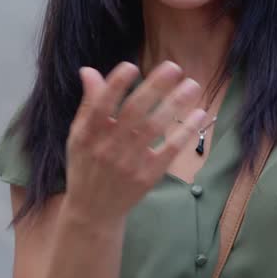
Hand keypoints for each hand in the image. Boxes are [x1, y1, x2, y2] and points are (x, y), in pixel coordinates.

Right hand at [64, 61, 208, 223]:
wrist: (93, 211)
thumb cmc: (86, 166)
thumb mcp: (78, 136)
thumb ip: (88, 104)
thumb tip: (89, 70)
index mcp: (88, 135)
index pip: (101, 105)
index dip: (115, 85)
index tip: (131, 66)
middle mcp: (109, 147)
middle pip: (134, 112)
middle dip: (154, 87)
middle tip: (174, 67)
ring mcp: (130, 162)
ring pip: (155, 127)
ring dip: (175, 104)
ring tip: (192, 85)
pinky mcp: (149, 175)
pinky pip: (170, 149)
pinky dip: (185, 131)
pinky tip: (199, 113)